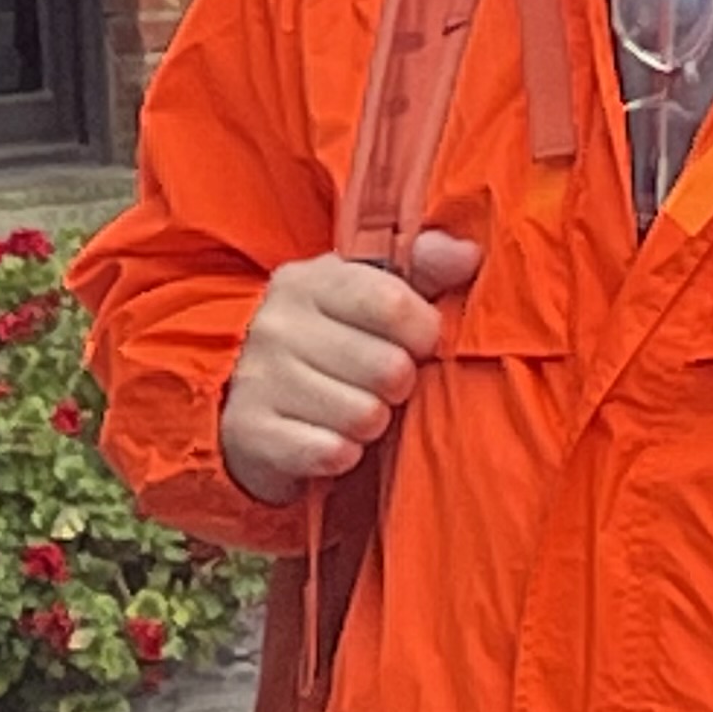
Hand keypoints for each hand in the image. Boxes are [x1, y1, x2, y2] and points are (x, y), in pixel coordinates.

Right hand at [214, 230, 476, 507]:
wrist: (243, 393)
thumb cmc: (329, 337)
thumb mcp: (367, 290)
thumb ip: (423, 268)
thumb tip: (469, 256)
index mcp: (311, 281)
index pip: (392, 304)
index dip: (422, 332)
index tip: (417, 342)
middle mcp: (276, 324)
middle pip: (388, 367)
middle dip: (400, 384)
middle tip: (385, 385)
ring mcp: (257, 378)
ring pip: (364, 415)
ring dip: (373, 423)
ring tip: (357, 410)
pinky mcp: (248, 432)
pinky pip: (330, 453)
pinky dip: (342, 454)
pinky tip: (331, 439)